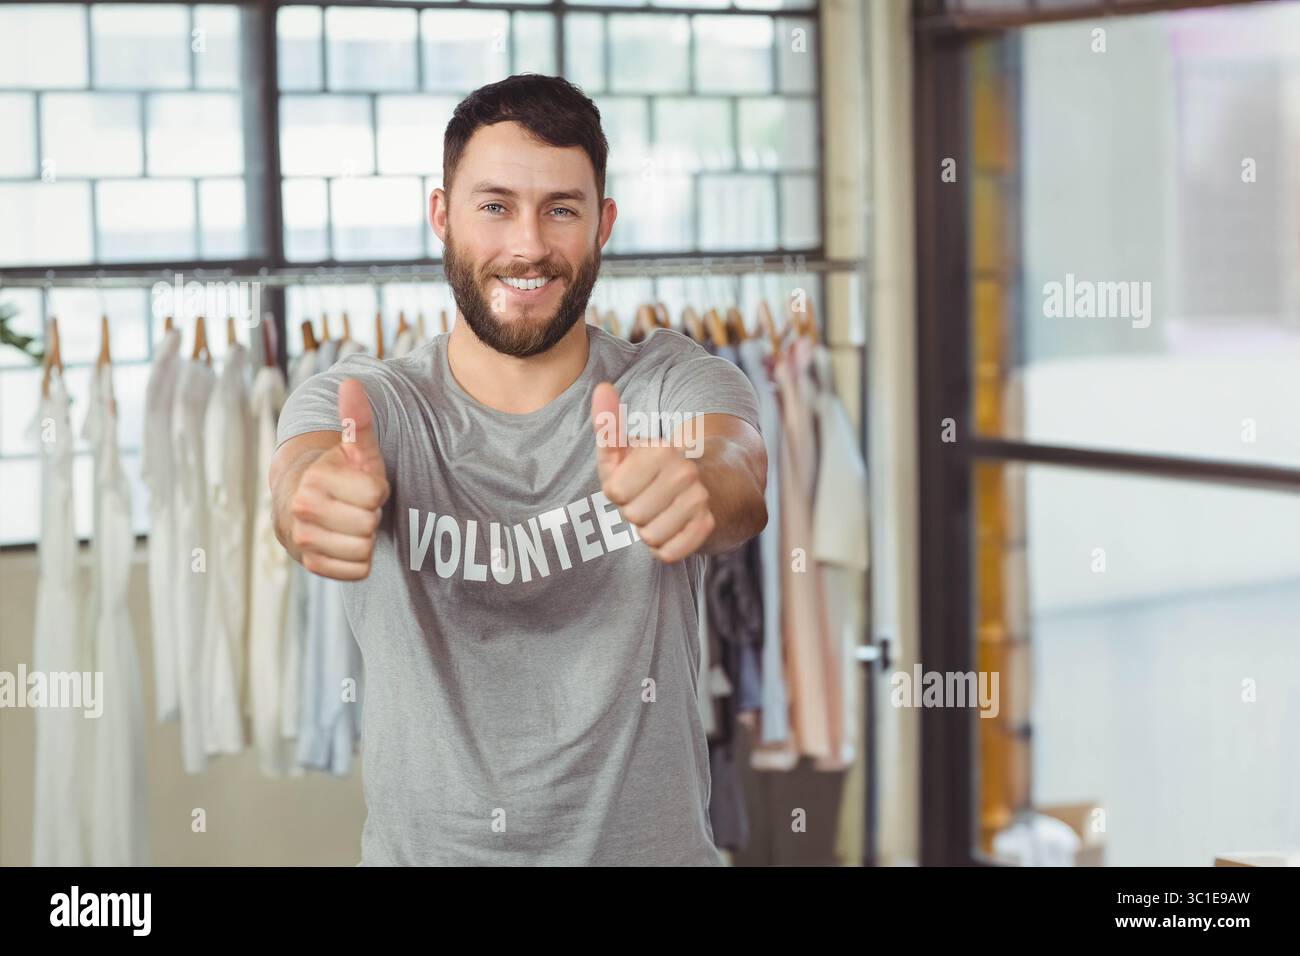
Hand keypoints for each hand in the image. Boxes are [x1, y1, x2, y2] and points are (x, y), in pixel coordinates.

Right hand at [288, 378, 389, 579]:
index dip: (376, 489)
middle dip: (370, 514)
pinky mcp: (312, 566)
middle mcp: (302, 511)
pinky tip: (345, 541)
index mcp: (315, 479)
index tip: (361, 483)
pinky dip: (359, 560)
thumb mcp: (353, 448)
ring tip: (350, 521)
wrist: (301, 503)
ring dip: (365, 537)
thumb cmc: (337, 473)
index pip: (375, 494)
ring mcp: (304, 540)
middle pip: (370, 523)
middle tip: (355, 504)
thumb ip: (357, 419)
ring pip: (365, 549)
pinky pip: (359, 570)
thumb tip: (352, 384)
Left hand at [592, 381, 714, 563]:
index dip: (618, 492)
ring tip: (661, 513)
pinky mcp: (707, 528)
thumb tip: (601, 387)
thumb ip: (609, 425)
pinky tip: (674, 529)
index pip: (615, 492)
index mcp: (662, 450)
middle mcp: (686, 473)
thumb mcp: (627, 450)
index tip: (633, 482)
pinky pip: (668, 553)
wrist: (712, 488)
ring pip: (649, 536)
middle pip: (632, 516)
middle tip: (649, 499)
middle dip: (634, 512)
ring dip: (650, 530)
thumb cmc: (654, 471)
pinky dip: (665, 547)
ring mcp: (700, 501)